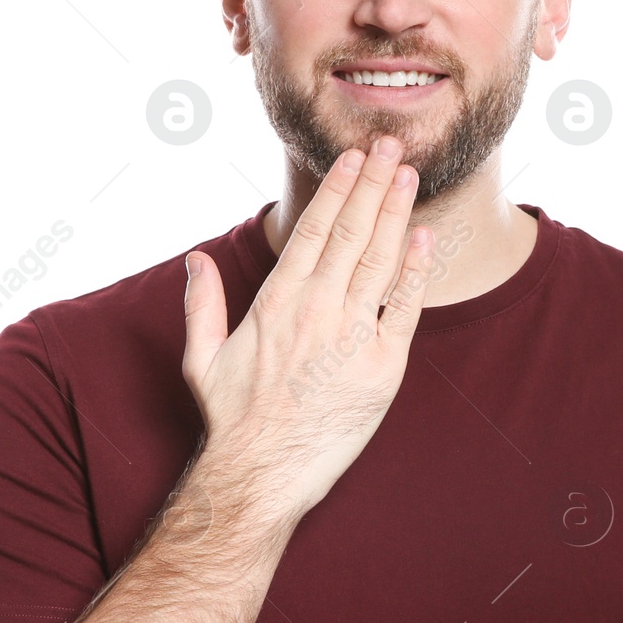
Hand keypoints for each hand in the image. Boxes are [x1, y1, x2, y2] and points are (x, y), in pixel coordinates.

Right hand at [180, 137, 434, 523]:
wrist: (260, 476)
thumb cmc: (232, 421)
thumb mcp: (201, 357)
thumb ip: (202, 303)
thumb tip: (196, 259)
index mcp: (277, 300)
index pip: (313, 229)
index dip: (337, 189)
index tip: (353, 158)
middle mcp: (317, 309)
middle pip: (352, 232)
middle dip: (374, 184)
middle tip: (392, 146)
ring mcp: (352, 336)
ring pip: (380, 260)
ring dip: (397, 212)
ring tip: (410, 175)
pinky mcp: (384, 367)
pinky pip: (406, 309)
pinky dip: (417, 271)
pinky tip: (426, 237)